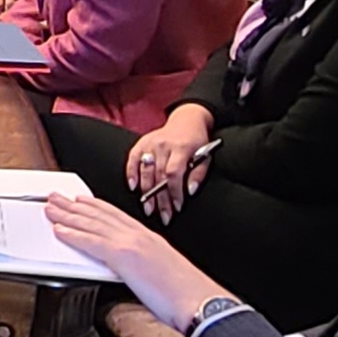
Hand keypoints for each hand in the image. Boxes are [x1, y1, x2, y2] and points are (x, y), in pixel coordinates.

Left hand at [43, 191, 224, 331]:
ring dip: (67, 215)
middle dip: (75, 206)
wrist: (200, 302)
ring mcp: (132, 244)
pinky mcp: (124, 256)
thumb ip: (147, 268)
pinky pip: (92, 242)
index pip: (117, 217)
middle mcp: (140, 236)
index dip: (96, 207)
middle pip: (101, 216)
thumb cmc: (188, 295)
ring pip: (92, 224)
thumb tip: (137, 274)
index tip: (82, 201)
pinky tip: (59, 231)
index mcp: (150, 239)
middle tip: (57, 198)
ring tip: (51, 209)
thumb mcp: (164, 274)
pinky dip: (73, 235)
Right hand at [127, 106, 216, 220]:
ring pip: (145, 171)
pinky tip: (133, 187)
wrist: (187, 120)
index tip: (177, 207)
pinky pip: (132, 159)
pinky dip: (131, 173)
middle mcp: (164, 145)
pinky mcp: (142, 142)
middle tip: (163, 217)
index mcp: (181, 147)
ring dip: (146, 193)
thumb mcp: (206, 155)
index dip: (174, 192)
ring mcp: (151, 143)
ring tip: (148, 209)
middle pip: (158, 176)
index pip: (173, 173)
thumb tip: (190, 191)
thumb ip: (199, 174)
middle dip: (161, 199)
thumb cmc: (197, 141)